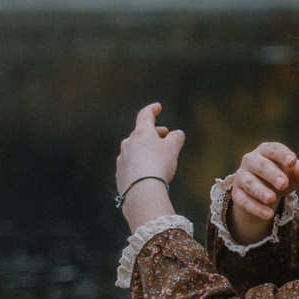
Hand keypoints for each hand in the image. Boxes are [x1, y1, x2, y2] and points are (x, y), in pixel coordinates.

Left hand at [115, 103, 184, 227]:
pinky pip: (131, 164)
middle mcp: (128, 143)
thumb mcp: (173, 148)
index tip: (157, 107)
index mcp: (141, 133)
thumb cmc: (159, 165)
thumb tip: (177, 133)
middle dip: (153, 133)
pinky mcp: (120, 174)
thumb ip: (176, 138)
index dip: (152, 110)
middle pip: (140, 133)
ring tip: (157, 154)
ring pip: (134, 149)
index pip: (145, 115)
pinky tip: (147, 171)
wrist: (142, 191)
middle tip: (164, 135)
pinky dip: (140, 163)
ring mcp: (122, 159)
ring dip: (145, 149)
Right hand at [224, 141, 298, 243]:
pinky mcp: (237, 193)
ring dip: (260, 191)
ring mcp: (242, 177)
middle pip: (260, 165)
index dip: (282, 155)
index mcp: (265, 151)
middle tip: (284, 183)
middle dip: (272, 174)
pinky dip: (255, 208)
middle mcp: (250, 160)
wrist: (262, 191)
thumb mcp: (293, 172)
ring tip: (272, 199)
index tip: (292, 161)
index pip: (273, 150)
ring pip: (249, 183)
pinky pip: (243, 200)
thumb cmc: (280, 175)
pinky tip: (269, 214)